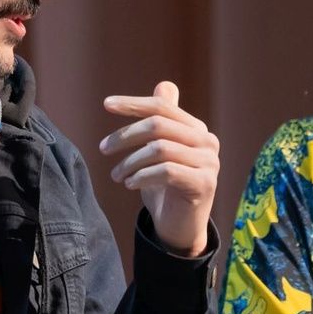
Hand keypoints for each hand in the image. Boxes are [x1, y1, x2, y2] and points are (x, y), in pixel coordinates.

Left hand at [100, 80, 218, 255]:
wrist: (179, 228)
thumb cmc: (166, 188)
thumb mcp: (160, 151)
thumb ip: (164, 121)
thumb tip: (165, 85)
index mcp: (196, 129)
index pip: (162, 107)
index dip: (133, 103)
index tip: (106, 105)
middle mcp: (207, 141)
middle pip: (159, 124)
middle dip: (126, 134)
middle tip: (103, 149)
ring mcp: (209, 163)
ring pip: (160, 148)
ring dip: (130, 161)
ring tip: (116, 175)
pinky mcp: (204, 184)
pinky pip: (166, 171)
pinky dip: (142, 176)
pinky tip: (130, 184)